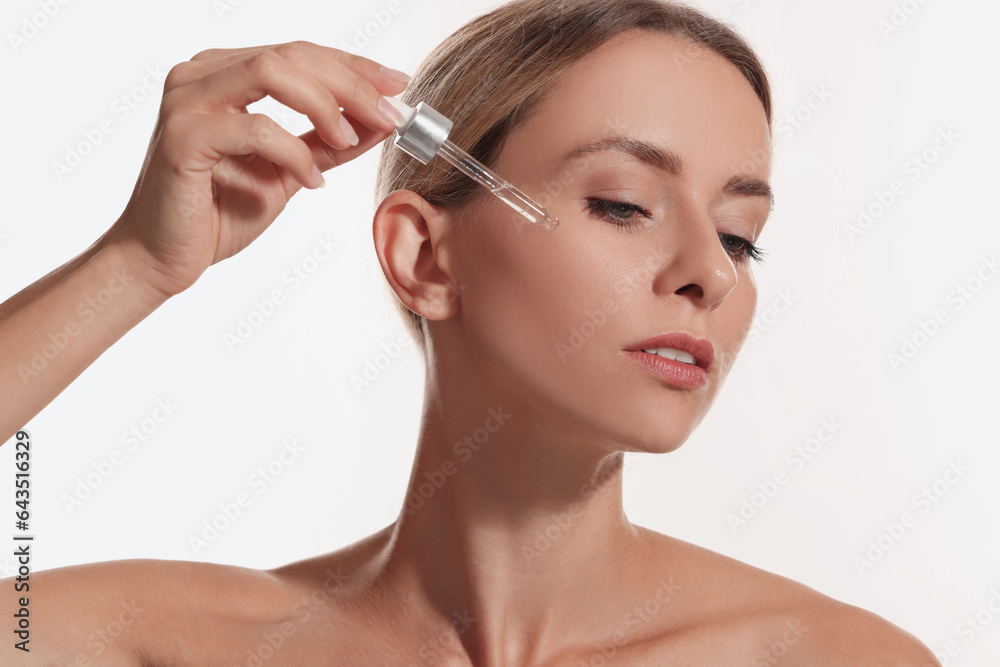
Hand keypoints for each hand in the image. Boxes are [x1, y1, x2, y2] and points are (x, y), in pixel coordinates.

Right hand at [106, 41, 409, 297]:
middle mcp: (202, 75)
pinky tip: (311, 181)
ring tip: (349, 141)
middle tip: (389, 114)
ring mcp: (187, 100)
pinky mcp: (182, 136)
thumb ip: (329, 144)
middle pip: (293, 55)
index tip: (398, 86)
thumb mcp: (291, 172)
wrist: (164, 257)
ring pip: (272, 72)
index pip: (301, 54)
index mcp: (225, 73)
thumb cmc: (218, 212)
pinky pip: (254, 128)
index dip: (355, 67)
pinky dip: (294, 153)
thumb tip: (380, 122)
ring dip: (325, 105)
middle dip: (351, 83)